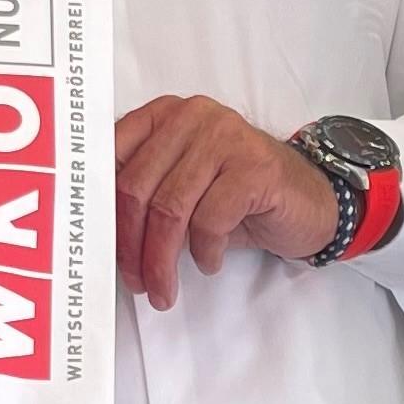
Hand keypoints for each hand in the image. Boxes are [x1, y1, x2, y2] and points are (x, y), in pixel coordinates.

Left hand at [113, 95, 340, 309]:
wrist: (309, 200)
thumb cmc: (239, 196)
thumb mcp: (183, 186)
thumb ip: (143, 190)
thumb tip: (95, 231)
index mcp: (164, 115)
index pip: (112, 158)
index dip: (100, 209)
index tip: (98, 248)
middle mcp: (192, 117)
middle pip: (137, 188)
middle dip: (130, 246)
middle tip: (136, 282)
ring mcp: (225, 137)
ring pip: (170, 209)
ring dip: (162, 261)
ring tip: (164, 289)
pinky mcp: (254, 167)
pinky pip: (210, 220)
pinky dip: (204, 252)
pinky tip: (209, 262)